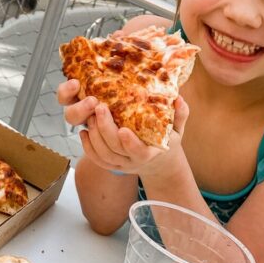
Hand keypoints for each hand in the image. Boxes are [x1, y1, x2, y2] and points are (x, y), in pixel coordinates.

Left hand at [58, 74, 188, 175]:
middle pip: (115, 150)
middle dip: (105, 129)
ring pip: (103, 155)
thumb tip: (179, 98)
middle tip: (99, 108)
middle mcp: (134, 161)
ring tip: (90, 115)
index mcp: (150, 152)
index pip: (139, 152)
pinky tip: (83, 131)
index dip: (130, 143)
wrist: (159, 162)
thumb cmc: (167, 140)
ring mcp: (121, 164)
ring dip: (94, 136)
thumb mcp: (177, 129)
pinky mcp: (111, 164)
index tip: (122, 129)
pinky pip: (97, 160)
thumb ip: (180, 115)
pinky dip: (88, 148)